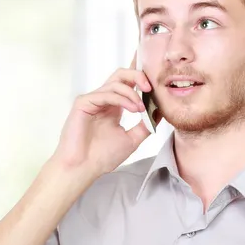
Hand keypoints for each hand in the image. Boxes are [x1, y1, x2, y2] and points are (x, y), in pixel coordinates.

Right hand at [52, 53, 153, 176]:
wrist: (84, 168)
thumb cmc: (102, 157)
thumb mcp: (132, 139)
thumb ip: (145, 125)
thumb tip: (160, 112)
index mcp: (113, 106)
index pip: (127, 84)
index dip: (140, 77)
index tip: (156, 81)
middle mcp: (103, 100)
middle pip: (121, 75)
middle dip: (138, 76)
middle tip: (151, 87)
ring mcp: (92, 100)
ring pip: (116, 83)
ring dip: (133, 93)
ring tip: (141, 108)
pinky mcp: (83, 103)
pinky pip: (106, 93)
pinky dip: (122, 99)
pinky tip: (133, 109)